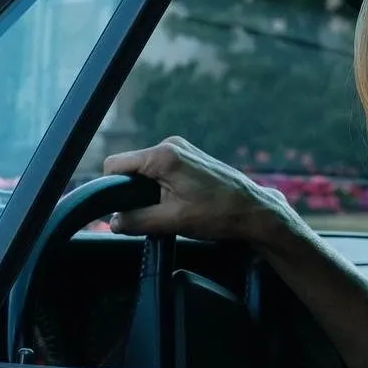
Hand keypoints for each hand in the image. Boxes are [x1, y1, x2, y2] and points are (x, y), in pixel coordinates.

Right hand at [102, 136, 287, 242]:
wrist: (256, 211)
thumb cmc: (219, 214)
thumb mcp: (171, 221)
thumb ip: (136, 220)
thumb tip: (113, 222)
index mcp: (163, 156)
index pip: (115, 165)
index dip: (112, 188)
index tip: (120, 208)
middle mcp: (171, 145)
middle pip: (131, 167)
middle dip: (134, 191)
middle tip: (153, 212)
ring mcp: (184, 149)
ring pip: (147, 170)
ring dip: (150, 190)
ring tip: (171, 208)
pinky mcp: (192, 157)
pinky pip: (163, 170)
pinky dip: (164, 186)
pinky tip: (180, 201)